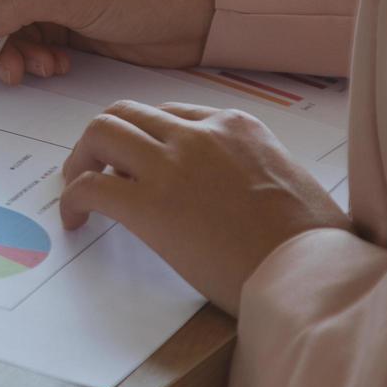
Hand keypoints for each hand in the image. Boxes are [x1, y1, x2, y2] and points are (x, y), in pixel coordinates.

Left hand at [60, 101, 348, 314]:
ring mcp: (173, 164)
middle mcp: (200, 134)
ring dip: (81, 159)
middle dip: (104, 139)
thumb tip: (228, 191)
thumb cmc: (313, 242)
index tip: (136, 164)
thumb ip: (249, 169)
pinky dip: (72, 198)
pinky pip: (90, 186)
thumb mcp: (287, 179)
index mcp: (236, 125)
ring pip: (101, 133)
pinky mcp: (150, 206)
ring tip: (78, 189)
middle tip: (93, 169)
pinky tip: (75, 220)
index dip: (145, 138)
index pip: (170, 115)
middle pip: (127, 112)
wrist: (313, 273)